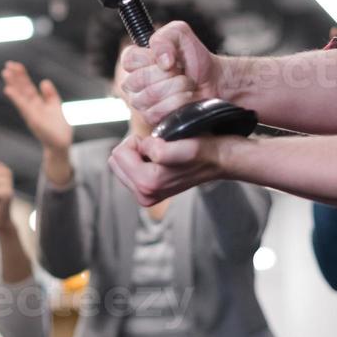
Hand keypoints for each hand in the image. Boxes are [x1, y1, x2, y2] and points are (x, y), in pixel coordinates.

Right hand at [0, 61, 72, 153]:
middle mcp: (31, 108)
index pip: (27, 87)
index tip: (15, 65)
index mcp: (36, 103)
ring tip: (5, 73)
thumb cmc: (58, 127)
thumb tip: (44, 81)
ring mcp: (31, 114)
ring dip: (12, 85)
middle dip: (15, 78)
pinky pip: (23, 107)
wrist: (61, 144)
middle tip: (7, 65)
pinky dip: (16, 98)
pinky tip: (8, 90)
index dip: (22, 76)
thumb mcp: (55, 106)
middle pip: (22, 90)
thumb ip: (50, 94)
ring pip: (20, 96)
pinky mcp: (33, 120)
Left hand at [107, 133, 225, 205]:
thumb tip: (145, 149)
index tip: (160, 143)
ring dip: (139, 154)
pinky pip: (131, 169)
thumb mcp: (186, 147)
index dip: (139, 141)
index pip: (119, 153)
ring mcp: (146, 195)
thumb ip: (161, 150)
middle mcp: (144, 195)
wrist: (220, 160)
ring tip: (163, 154)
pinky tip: (163, 161)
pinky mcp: (149, 192)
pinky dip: (143, 159)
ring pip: (122, 164)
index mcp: (147, 184)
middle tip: (159, 147)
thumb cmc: (204, 150)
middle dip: (134, 149)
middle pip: (116, 161)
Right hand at [118, 21, 221, 126]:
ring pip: (149, 96)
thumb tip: (162, 59)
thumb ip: (166, 36)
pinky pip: (157, 112)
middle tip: (180, 72)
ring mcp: (141, 102)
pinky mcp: (152, 118)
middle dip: (167, 74)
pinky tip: (186, 97)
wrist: (213, 80)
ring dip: (176, 87)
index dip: (149, 59)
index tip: (169, 59)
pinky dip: (178, 102)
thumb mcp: (181, 34)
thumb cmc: (194, 59)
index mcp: (136, 61)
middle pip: (138, 80)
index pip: (128, 59)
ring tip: (186, 84)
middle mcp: (135, 82)